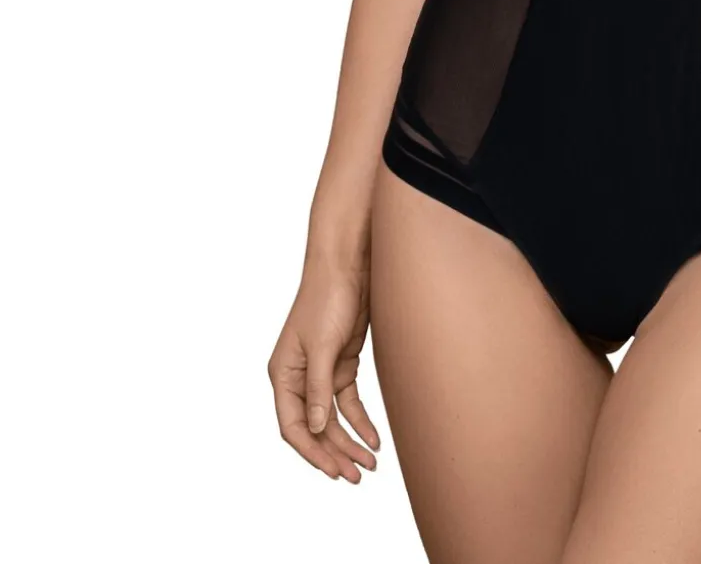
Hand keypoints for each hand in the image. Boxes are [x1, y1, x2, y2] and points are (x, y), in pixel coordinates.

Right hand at [268, 256, 380, 482]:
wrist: (350, 267)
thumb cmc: (327, 299)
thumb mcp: (322, 346)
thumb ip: (318, 388)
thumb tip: (317, 429)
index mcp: (283, 375)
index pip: (293, 425)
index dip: (311, 452)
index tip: (333, 471)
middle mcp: (299, 378)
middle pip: (314, 428)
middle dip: (333, 454)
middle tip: (356, 477)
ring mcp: (321, 373)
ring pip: (332, 420)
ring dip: (349, 442)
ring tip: (369, 465)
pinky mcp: (342, 365)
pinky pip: (348, 403)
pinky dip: (360, 422)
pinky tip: (374, 439)